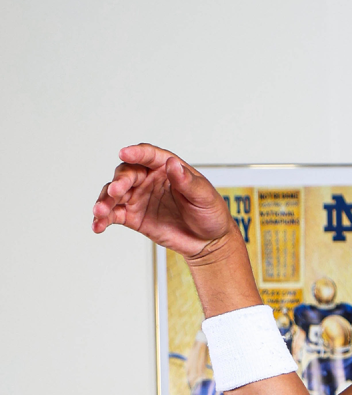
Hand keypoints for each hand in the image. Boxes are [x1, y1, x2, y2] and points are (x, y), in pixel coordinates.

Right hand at [91, 144, 235, 261]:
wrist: (208, 241)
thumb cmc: (210, 214)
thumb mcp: (204, 197)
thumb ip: (188, 182)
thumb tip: (173, 164)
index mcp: (168, 169)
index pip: (149, 156)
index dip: (136, 153)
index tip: (124, 152)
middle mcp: (149, 180)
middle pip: (127, 173)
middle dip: (118, 181)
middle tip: (115, 191)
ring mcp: (139, 197)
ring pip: (114, 193)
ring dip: (104, 200)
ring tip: (100, 211)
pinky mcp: (132, 216)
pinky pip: (113, 214)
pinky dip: (103, 218)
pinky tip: (98, 225)